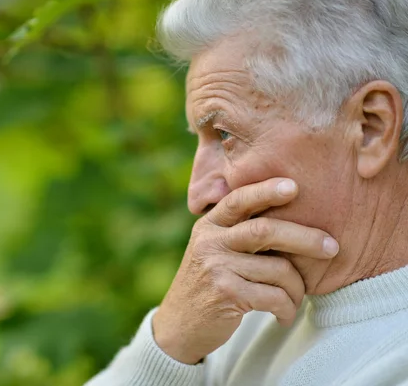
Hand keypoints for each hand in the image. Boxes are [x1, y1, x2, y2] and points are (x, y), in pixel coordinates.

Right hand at [152, 178, 338, 364]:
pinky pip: (274, 296)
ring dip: (297, 289)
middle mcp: (210, 242)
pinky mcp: (225, 293)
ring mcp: (216, 267)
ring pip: (278, 269)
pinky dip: (287, 308)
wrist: (179, 325)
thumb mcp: (213, 251)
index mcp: (208, 225)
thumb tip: (290, 215)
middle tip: (332, 247)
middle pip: (265, 230)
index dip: (266, 190)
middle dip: (305, 237)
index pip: (239, 200)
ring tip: (294, 300)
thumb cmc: (209, 285)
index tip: (295, 186)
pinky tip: (283, 315)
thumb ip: (237, 233)